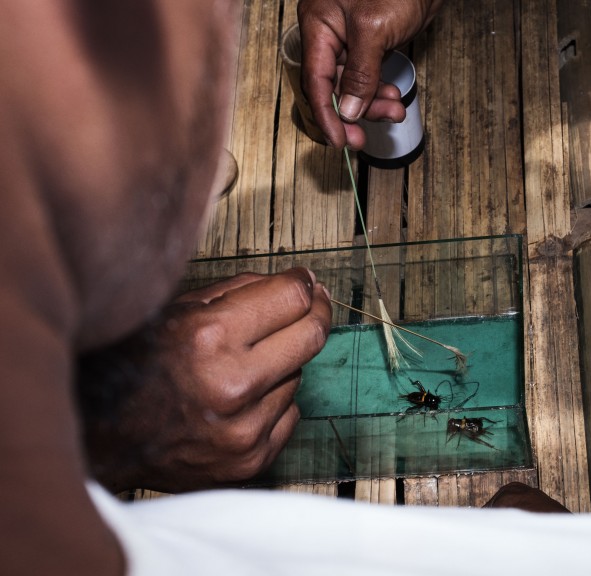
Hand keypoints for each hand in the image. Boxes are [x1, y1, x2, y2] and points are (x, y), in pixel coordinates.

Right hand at [78, 268, 331, 492]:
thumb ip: (241, 290)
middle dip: (315, 314)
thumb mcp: (178, 309)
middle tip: (311, 304)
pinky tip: (240, 399)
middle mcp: (232, 386)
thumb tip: (301, 284)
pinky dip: (273, 401)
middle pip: (311, 337)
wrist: (100, 436)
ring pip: (298, 376)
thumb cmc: (136, 364)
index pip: (293, 299)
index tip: (306, 282)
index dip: (304, 284)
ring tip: (241, 365)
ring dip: (281, 363)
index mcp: (210, 338)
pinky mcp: (250, 461)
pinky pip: (289, 413)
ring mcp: (244, 430)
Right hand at [297, 0, 442, 148]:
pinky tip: (393, 99)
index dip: (326, 114)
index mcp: (319, 25)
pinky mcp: (370, 42)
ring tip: (394, 111)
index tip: (339, 140)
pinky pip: (368, 76)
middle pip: (333, 87)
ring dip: (372, 104)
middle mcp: (330, 33)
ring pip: (353, 85)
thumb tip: (349, 109)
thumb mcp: (374, 29)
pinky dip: (379, 91)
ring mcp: (350, 39)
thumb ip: (360, 73)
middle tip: (366, 135)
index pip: (316, 80)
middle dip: (353, 112)